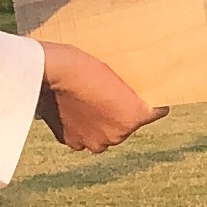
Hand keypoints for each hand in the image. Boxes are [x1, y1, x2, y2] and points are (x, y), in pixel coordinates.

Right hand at [34, 40, 158, 150]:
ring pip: (103, 134)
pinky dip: (79, 127)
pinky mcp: (72, 141)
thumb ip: (128, 92)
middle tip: (107, 96)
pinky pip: (82, 137)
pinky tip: (72, 108)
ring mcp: (93, 141)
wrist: (51, 71)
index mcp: (134, 117)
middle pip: (125, 125)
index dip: (153, 105)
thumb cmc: (85, 64)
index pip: (155, 113)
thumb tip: (133, 96)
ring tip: (87, 102)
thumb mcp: (116, 73)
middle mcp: (117, 136)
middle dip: (119, 114)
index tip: (150, 99)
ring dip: (98, 124)